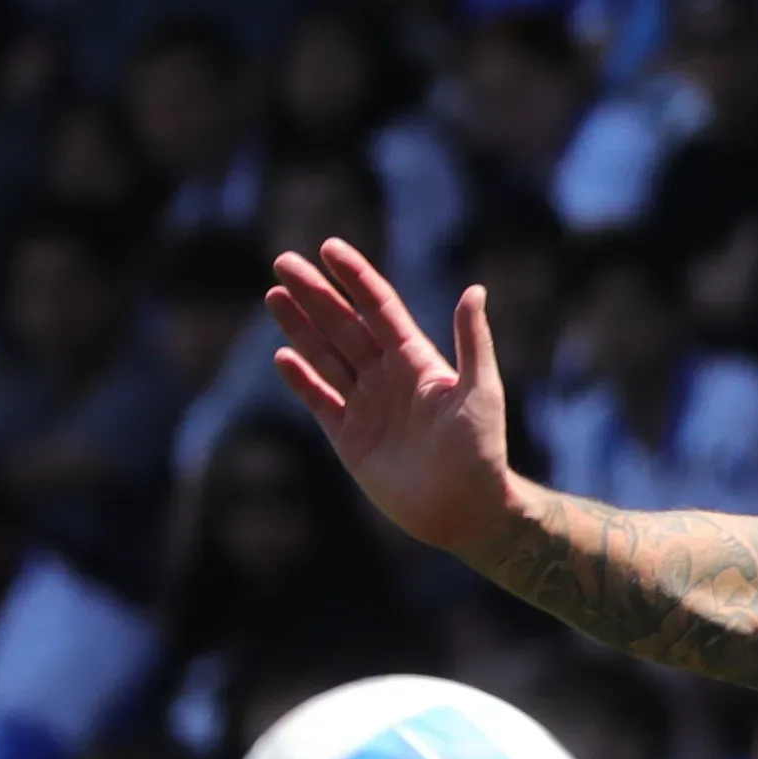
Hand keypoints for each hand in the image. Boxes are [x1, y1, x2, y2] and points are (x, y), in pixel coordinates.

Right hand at [265, 237, 518, 557]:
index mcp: (417, 361)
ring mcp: (367, 406)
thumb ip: (473, 343)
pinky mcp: (350, 438)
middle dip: (315, 294)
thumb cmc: (482, 451)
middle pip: (344, 326)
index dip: (355, 278)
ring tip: (275, 294)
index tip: (329, 247)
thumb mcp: (481, 392)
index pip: (379, 308)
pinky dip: (301, 379)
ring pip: (326, 357)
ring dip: (300, 327)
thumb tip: (475, 290)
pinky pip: (319, 401)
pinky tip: (282, 355)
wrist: (467, 510)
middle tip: (283, 262)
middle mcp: (388, 378)